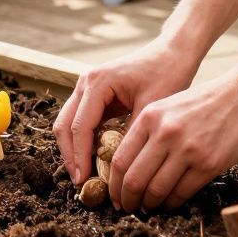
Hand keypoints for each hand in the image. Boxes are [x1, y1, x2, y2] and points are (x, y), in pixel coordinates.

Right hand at [53, 35, 200, 184]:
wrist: (172, 53)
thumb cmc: (166, 74)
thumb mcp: (151, 109)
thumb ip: (131, 137)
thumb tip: (118, 171)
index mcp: (97, 82)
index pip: (80, 126)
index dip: (80, 156)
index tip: (84, 181)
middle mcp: (86, 82)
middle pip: (65, 125)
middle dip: (70, 156)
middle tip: (81, 183)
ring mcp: (87, 86)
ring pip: (68, 123)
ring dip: (73, 149)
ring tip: (85, 176)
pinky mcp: (94, 94)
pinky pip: (80, 120)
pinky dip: (82, 140)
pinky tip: (93, 160)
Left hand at [107, 70, 237, 211]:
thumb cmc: (206, 102)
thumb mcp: (168, 107)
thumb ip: (148, 131)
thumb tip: (130, 165)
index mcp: (150, 117)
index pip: (120, 159)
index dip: (113, 184)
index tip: (114, 194)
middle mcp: (165, 133)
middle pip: (134, 179)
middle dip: (127, 199)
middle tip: (127, 208)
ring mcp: (187, 150)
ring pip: (156, 190)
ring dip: (149, 204)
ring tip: (148, 207)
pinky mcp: (208, 164)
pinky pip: (181, 193)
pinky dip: (171, 203)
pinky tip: (169, 203)